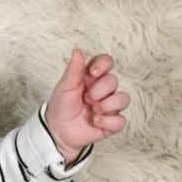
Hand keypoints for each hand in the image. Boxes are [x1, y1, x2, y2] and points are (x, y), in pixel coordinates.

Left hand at [45, 48, 129, 162]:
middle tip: (86, 99)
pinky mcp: (111, 123)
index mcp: (92, 77)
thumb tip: (77, 51)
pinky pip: (121, 121)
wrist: (57, 130)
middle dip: (99, 91)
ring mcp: (109, 106)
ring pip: (124, 99)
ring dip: (108, 105)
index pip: (107, 62)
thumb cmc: (62, 105)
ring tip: (93, 111)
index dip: (104, 64)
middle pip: (114, 81)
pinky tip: (96, 122)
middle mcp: (103, 90)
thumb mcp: (65, 86)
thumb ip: (73, 70)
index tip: (93, 72)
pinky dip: (108, 122)